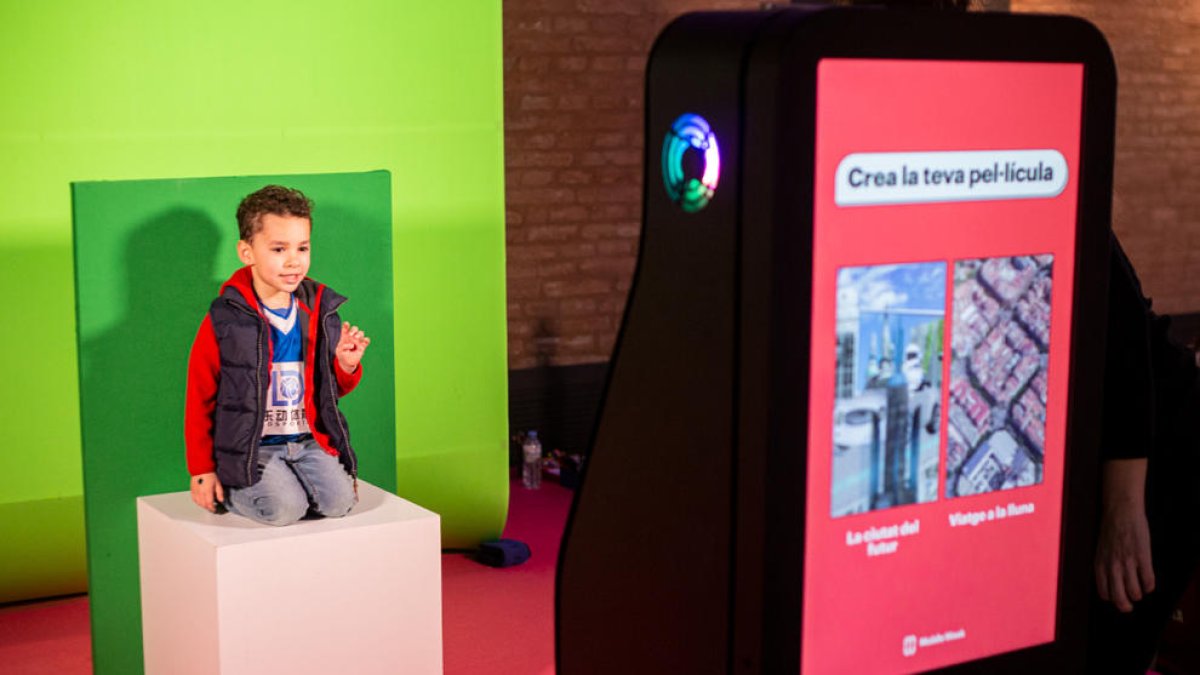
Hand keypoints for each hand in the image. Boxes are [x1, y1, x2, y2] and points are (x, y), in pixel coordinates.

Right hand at [190, 472, 224, 512]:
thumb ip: (220, 493)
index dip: (212, 509)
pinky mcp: (192, 491)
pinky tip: (201, 502)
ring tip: (208, 506)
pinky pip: (194, 500)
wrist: (201, 469)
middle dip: (208, 508)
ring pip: (198, 503)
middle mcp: (200, 493)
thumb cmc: (210, 476)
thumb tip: (221, 501)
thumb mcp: (218, 484)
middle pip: (204, 505)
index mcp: (207, 491)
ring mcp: (195, 492)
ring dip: (203, 506)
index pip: (209, 504)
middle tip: (212, 508)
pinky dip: (198, 503)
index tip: (215, 510)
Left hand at [336, 322, 369, 373]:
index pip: (345, 328)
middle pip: (355, 329)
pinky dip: (366, 339)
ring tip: (356, 338)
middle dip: (353, 330)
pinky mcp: (362, 346)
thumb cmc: (342, 354)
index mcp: (345, 336)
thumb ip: (343, 347)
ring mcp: (357, 341)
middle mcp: (352, 337)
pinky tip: (365, 340)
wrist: (346, 362)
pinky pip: (366, 341)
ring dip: (359, 334)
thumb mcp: (339, 351)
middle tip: (351, 334)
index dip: (346, 325)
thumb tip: (352, 345)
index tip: (346, 324)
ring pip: (361, 333)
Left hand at [1095, 487, 1154, 611]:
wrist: (1120, 512)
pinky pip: (1148, 581)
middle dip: (1125, 606)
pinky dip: (1150, 586)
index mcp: (1099, 565)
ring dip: (1138, 595)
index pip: (1104, 593)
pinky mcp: (1142, 557)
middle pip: (1119, 598)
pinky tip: (1148, 583)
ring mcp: (1128, 562)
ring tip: (1140, 590)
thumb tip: (1110, 583)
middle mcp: (1112, 566)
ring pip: (1134, 592)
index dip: (1112, 599)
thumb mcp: (1100, 550)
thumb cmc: (1110, 530)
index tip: (1118, 597)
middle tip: (1129, 606)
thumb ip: (1104, 566)